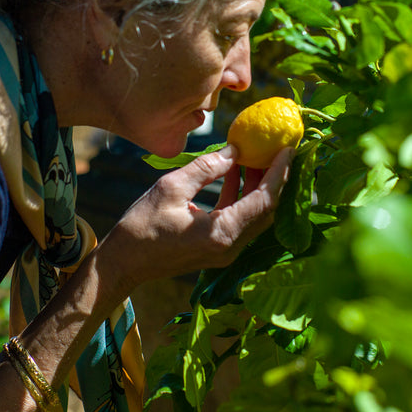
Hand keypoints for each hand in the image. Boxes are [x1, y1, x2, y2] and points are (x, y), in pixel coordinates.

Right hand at [100, 144, 292, 288]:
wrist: (123, 263)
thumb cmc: (141, 226)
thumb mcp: (172, 187)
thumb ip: (206, 168)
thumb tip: (234, 150)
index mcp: (222, 233)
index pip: (264, 199)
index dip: (278, 172)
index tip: (288, 148)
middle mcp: (230, 246)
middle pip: (266, 210)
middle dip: (274, 178)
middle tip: (278, 148)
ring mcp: (225, 251)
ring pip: (254, 215)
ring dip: (257, 185)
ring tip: (257, 153)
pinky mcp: (217, 249)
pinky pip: (239, 220)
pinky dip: (241, 196)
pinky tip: (235, 171)